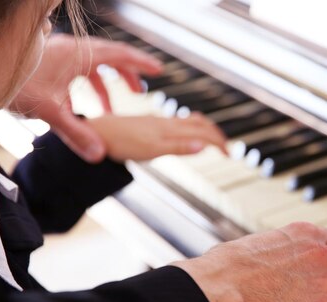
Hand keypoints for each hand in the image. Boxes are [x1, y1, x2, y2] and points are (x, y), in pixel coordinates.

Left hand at [9, 34, 162, 162]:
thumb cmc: (16, 85)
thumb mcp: (50, 111)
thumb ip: (77, 134)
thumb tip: (99, 154)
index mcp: (77, 55)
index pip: (118, 55)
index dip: (140, 63)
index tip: (157, 70)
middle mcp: (71, 51)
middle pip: (109, 58)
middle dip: (127, 75)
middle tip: (141, 91)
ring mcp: (60, 56)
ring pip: (94, 66)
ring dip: (108, 85)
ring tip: (117, 107)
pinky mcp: (51, 63)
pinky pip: (80, 72)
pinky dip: (91, 89)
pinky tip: (89, 109)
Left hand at [86, 113, 226, 160]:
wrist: (96, 133)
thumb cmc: (121, 143)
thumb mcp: (152, 149)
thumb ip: (178, 147)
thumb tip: (204, 147)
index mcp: (170, 128)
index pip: (203, 132)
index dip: (218, 142)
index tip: (230, 154)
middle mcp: (167, 122)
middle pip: (199, 124)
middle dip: (216, 135)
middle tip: (227, 149)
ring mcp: (157, 122)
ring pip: (188, 122)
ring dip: (204, 131)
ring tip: (212, 140)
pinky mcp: (148, 124)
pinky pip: (176, 124)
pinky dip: (189, 129)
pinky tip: (183, 135)